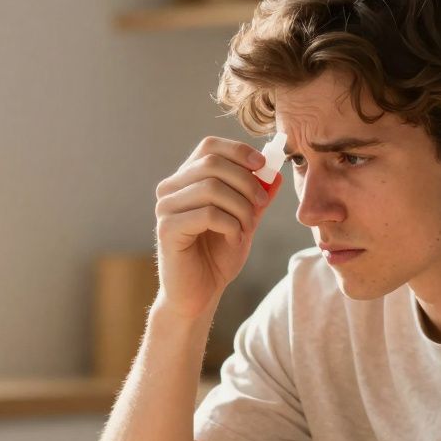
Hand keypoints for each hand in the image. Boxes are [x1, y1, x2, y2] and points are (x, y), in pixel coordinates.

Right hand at [153, 136, 280, 319]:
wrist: (200, 294)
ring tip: (247, 229)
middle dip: (246, 182)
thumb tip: (274, 172)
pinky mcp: (167, 229)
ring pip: (212, 188)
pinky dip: (231, 226)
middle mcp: (170, 189)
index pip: (209, 146)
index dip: (239, 151)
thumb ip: (255, 196)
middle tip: (262, 205)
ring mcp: (166, 208)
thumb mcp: (244, 220)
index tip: (263, 166)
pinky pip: (208, 214)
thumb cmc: (217, 256)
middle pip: (212, 163)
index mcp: (185, 180)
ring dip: (240, 208)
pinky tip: (234, 239)